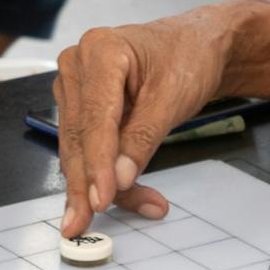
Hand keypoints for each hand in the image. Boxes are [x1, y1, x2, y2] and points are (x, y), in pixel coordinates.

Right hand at [55, 4, 235, 235]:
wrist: (195, 47)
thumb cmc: (187, 58)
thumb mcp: (173, 97)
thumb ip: (143, 138)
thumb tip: (120, 177)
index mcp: (101, 50)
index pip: (94, 118)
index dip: (97, 163)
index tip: (101, 198)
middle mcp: (78, 65)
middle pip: (78, 138)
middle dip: (87, 184)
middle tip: (86, 222)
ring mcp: (75, 86)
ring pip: (79, 149)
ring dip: (99, 185)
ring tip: (135, 206)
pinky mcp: (80, 107)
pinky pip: (87, 148)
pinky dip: (105, 175)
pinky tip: (124, 195)